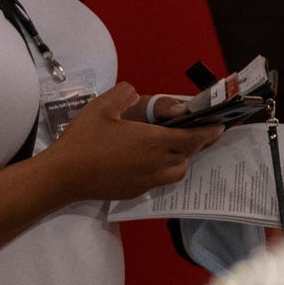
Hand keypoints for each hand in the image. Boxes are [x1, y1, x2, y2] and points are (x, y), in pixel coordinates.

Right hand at [46, 82, 222, 200]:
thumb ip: (124, 95)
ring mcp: (147, 181)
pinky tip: (148, 161)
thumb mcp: (102, 107)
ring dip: (181, 158)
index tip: (220, 126)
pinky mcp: (136, 192)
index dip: (209, 132)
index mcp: (154, 141)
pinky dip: (163, 170)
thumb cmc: (84, 140)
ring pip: (177, 171)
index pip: (193, 137)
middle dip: (196, 143)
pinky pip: (159, 180)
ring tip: (172, 146)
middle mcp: (157, 164)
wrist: (63, 176)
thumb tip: (134, 93)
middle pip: (188, 155)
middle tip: (197, 132)